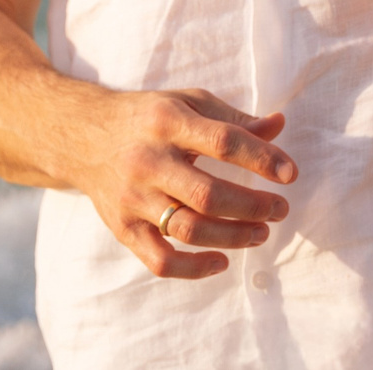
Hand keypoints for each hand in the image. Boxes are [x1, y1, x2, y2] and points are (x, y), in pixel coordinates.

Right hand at [72, 86, 297, 279]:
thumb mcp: (187, 103)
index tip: (290, 174)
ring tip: (261, 232)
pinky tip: (221, 261)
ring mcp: (133, 198)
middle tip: (279, 209)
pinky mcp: (123, 228)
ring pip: (188, 230)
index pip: (223, 142)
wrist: (82, 136)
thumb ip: (233, 119)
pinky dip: (194, 268)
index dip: (261, 158)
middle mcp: (148, 161)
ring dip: (232, 237)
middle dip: (252, 206)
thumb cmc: (147, 118)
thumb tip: (279, 126)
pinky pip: (160, 260)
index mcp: (168, 122)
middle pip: (208, 195)